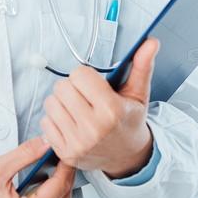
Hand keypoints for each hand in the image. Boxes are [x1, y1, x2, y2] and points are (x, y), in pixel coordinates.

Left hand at [40, 37, 159, 178]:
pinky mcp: (65, 152)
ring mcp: (77, 143)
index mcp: (112, 110)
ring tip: (77, 108)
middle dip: (72, 87)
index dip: (85, 75)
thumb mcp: (138, 93)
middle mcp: (93, 128)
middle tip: (84, 95)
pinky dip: (55, 119)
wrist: (127, 155)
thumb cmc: (129, 120)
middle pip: (62, 87)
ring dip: (61, 102)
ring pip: (51, 103)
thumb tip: (151, 42)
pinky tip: (71, 122)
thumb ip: (142, 65)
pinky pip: (45, 122)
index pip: (79, 74)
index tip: (93, 84)